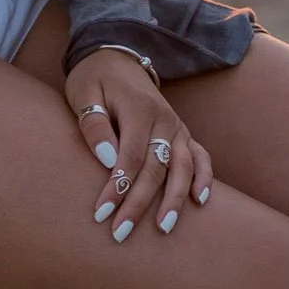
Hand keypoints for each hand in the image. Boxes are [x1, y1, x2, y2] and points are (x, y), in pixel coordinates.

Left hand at [64, 49, 213, 244]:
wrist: (116, 55)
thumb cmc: (95, 79)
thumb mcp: (84, 94)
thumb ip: (95, 126)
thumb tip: (109, 161)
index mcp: (140, 109)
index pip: (130, 158)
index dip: (117, 188)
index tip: (101, 213)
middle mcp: (165, 119)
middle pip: (156, 169)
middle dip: (139, 204)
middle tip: (120, 232)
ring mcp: (177, 127)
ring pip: (182, 168)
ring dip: (174, 199)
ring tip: (164, 228)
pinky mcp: (182, 133)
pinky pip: (200, 156)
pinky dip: (204, 178)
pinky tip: (200, 201)